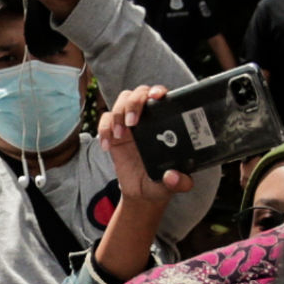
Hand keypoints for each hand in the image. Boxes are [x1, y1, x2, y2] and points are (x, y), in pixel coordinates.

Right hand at [98, 83, 193, 212]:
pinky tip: (106, 146)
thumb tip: (173, 177)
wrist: (141, 193)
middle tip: (133, 122)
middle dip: (134, 102)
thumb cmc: (161, 183)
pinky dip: (103, 129)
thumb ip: (180, 182)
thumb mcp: (174, 185)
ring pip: (122, 101)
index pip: (163, 97)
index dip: (158, 91)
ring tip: (120, 135)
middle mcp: (148, 118)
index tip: (156, 96)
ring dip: (118, 113)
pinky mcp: (114, 133)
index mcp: (165, 123)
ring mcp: (130, 124)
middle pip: (139, 93)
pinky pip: (105, 120)